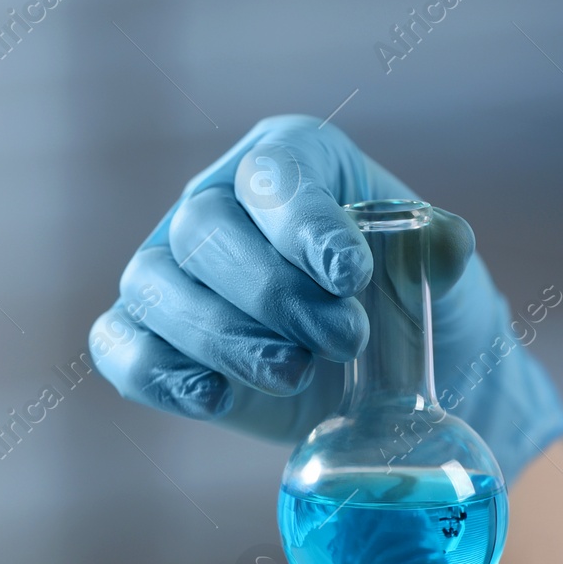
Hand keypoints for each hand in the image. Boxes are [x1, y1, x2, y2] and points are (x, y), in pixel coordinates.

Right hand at [88, 114, 562, 482]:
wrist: (393, 386)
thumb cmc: (410, 309)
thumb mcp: (440, 277)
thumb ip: (440, 252)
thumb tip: (443, 240)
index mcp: (289, 163)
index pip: (272, 170)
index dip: (302, 221)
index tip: (350, 277)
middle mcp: (217, 205)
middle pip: (203, 228)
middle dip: (272, 293)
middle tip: (343, 341)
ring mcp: (172, 271)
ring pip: (153, 285)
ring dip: (224, 337)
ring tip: (294, 374)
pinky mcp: (149, 337)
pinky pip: (119, 346)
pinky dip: (159, 375)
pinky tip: (216, 399)